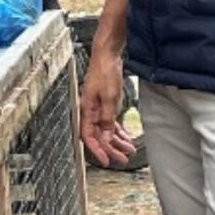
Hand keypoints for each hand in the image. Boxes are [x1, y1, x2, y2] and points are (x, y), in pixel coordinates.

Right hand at [79, 50, 137, 166]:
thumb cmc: (104, 71)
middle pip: (98, 136)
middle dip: (110, 149)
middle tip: (122, 159)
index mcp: (86, 109)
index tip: (106, 160)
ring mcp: (96, 107)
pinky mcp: (103, 103)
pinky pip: (109, 121)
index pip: (88, 136)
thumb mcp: (109, 98)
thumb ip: (107, 119)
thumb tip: (106, 137)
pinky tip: (125, 136)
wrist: (107, 54)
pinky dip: (117, 130)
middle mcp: (89, 110)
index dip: (97, 150)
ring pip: (105, 130)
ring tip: (128, 150)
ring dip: (116, 141)